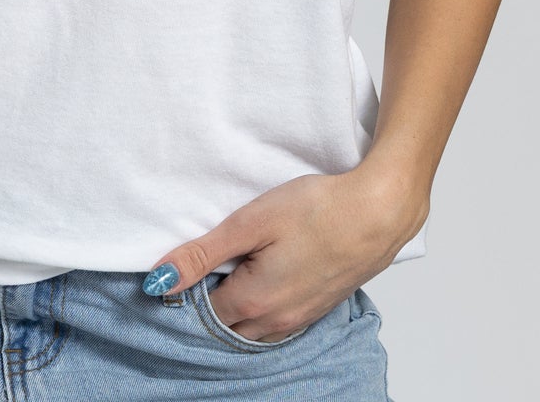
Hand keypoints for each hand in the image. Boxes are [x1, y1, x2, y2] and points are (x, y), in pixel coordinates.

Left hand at [142, 164, 427, 343]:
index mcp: (253, 302)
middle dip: (208, 304)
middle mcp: (276, 322)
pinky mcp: (318, 309)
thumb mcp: (250, 223)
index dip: (186, 289)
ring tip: (231, 270)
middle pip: (225, 328)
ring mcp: (300, 319)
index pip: (200, 312)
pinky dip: (261, 310)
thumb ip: (202, 254)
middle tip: (203, 267)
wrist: (380, 212)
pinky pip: (277, 324)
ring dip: (236, 310)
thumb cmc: (319, 210)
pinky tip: (262, 278)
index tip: (184, 263)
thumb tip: (159, 281)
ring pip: (252, 330)